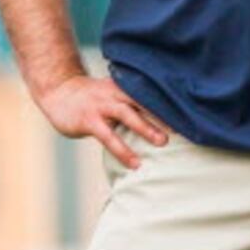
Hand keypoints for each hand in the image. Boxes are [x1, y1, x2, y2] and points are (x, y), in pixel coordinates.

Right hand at [32, 72, 171, 167]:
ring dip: (146, 128)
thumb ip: (132, 102)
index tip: (191, 110)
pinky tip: (135, 163)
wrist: (58, 90)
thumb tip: (159, 118)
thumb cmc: (90, 96)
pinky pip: (109, 137)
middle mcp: (115, 93)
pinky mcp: (89, 120)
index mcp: (124, 86)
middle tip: (184, 127)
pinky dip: (123, 150)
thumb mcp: (112, 93)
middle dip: (163, 113)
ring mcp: (101, 106)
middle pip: (143, 101)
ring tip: (163, 142)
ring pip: (128, 115)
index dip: (169, 102)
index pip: (150, 93)